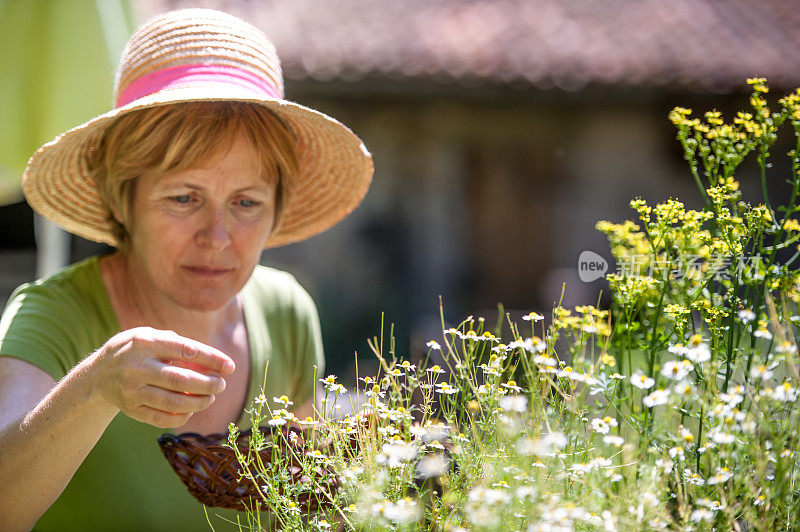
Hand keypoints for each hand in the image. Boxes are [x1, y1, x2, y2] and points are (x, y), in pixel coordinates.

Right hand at [90, 327, 234, 427]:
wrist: (97, 373)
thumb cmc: (136, 350)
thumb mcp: (151, 336)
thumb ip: (179, 344)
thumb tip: (213, 361)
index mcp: (145, 342)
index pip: (186, 351)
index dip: (212, 359)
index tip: (230, 367)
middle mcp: (137, 367)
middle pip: (180, 380)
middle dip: (207, 384)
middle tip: (221, 385)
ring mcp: (131, 390)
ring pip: (172, 401)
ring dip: (198, 402)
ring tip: (211, 398)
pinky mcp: (130, 409)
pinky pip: (160, 418)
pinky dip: (180, 417)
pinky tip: (191, 411)